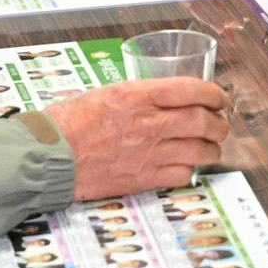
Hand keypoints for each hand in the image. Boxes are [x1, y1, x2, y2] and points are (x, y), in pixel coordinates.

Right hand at [45, 77, 231, 199]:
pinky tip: (186, 166)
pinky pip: (182, 174)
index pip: (191, 90)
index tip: (220, 99)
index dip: (214, 94)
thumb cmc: (66, 123)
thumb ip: (137, 96)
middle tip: (219, 125)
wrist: (46, 157)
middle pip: (202, 121)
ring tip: (211, 148)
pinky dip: (190, 170)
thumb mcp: (104, 93)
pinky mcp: (142, 178)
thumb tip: (163, 100)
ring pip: (199, 150)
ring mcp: (148, 152)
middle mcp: (148, 122)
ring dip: (212, 149)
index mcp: (137, 95)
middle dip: (218, 123)